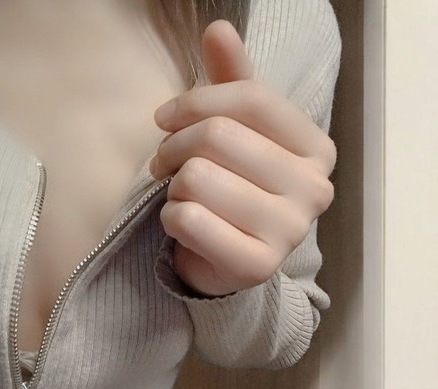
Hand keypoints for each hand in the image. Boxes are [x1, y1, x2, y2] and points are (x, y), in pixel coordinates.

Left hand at [149, 20, 336, 296]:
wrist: (231, 260)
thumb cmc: (235, 189)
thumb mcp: (239, 132)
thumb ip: (232, 81)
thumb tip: (218, 28)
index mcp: (317, 150)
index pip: (252, 99)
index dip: (195, 101)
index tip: (164, 118)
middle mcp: (314, 191)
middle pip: (219, 136)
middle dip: (175, 147)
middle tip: (165, 163)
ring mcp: (290, 232)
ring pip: (198, 178)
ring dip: (174, 186)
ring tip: (182, 196)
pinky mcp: (257, 266)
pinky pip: (189, 221)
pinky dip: (172, 219)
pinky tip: (184, 225)